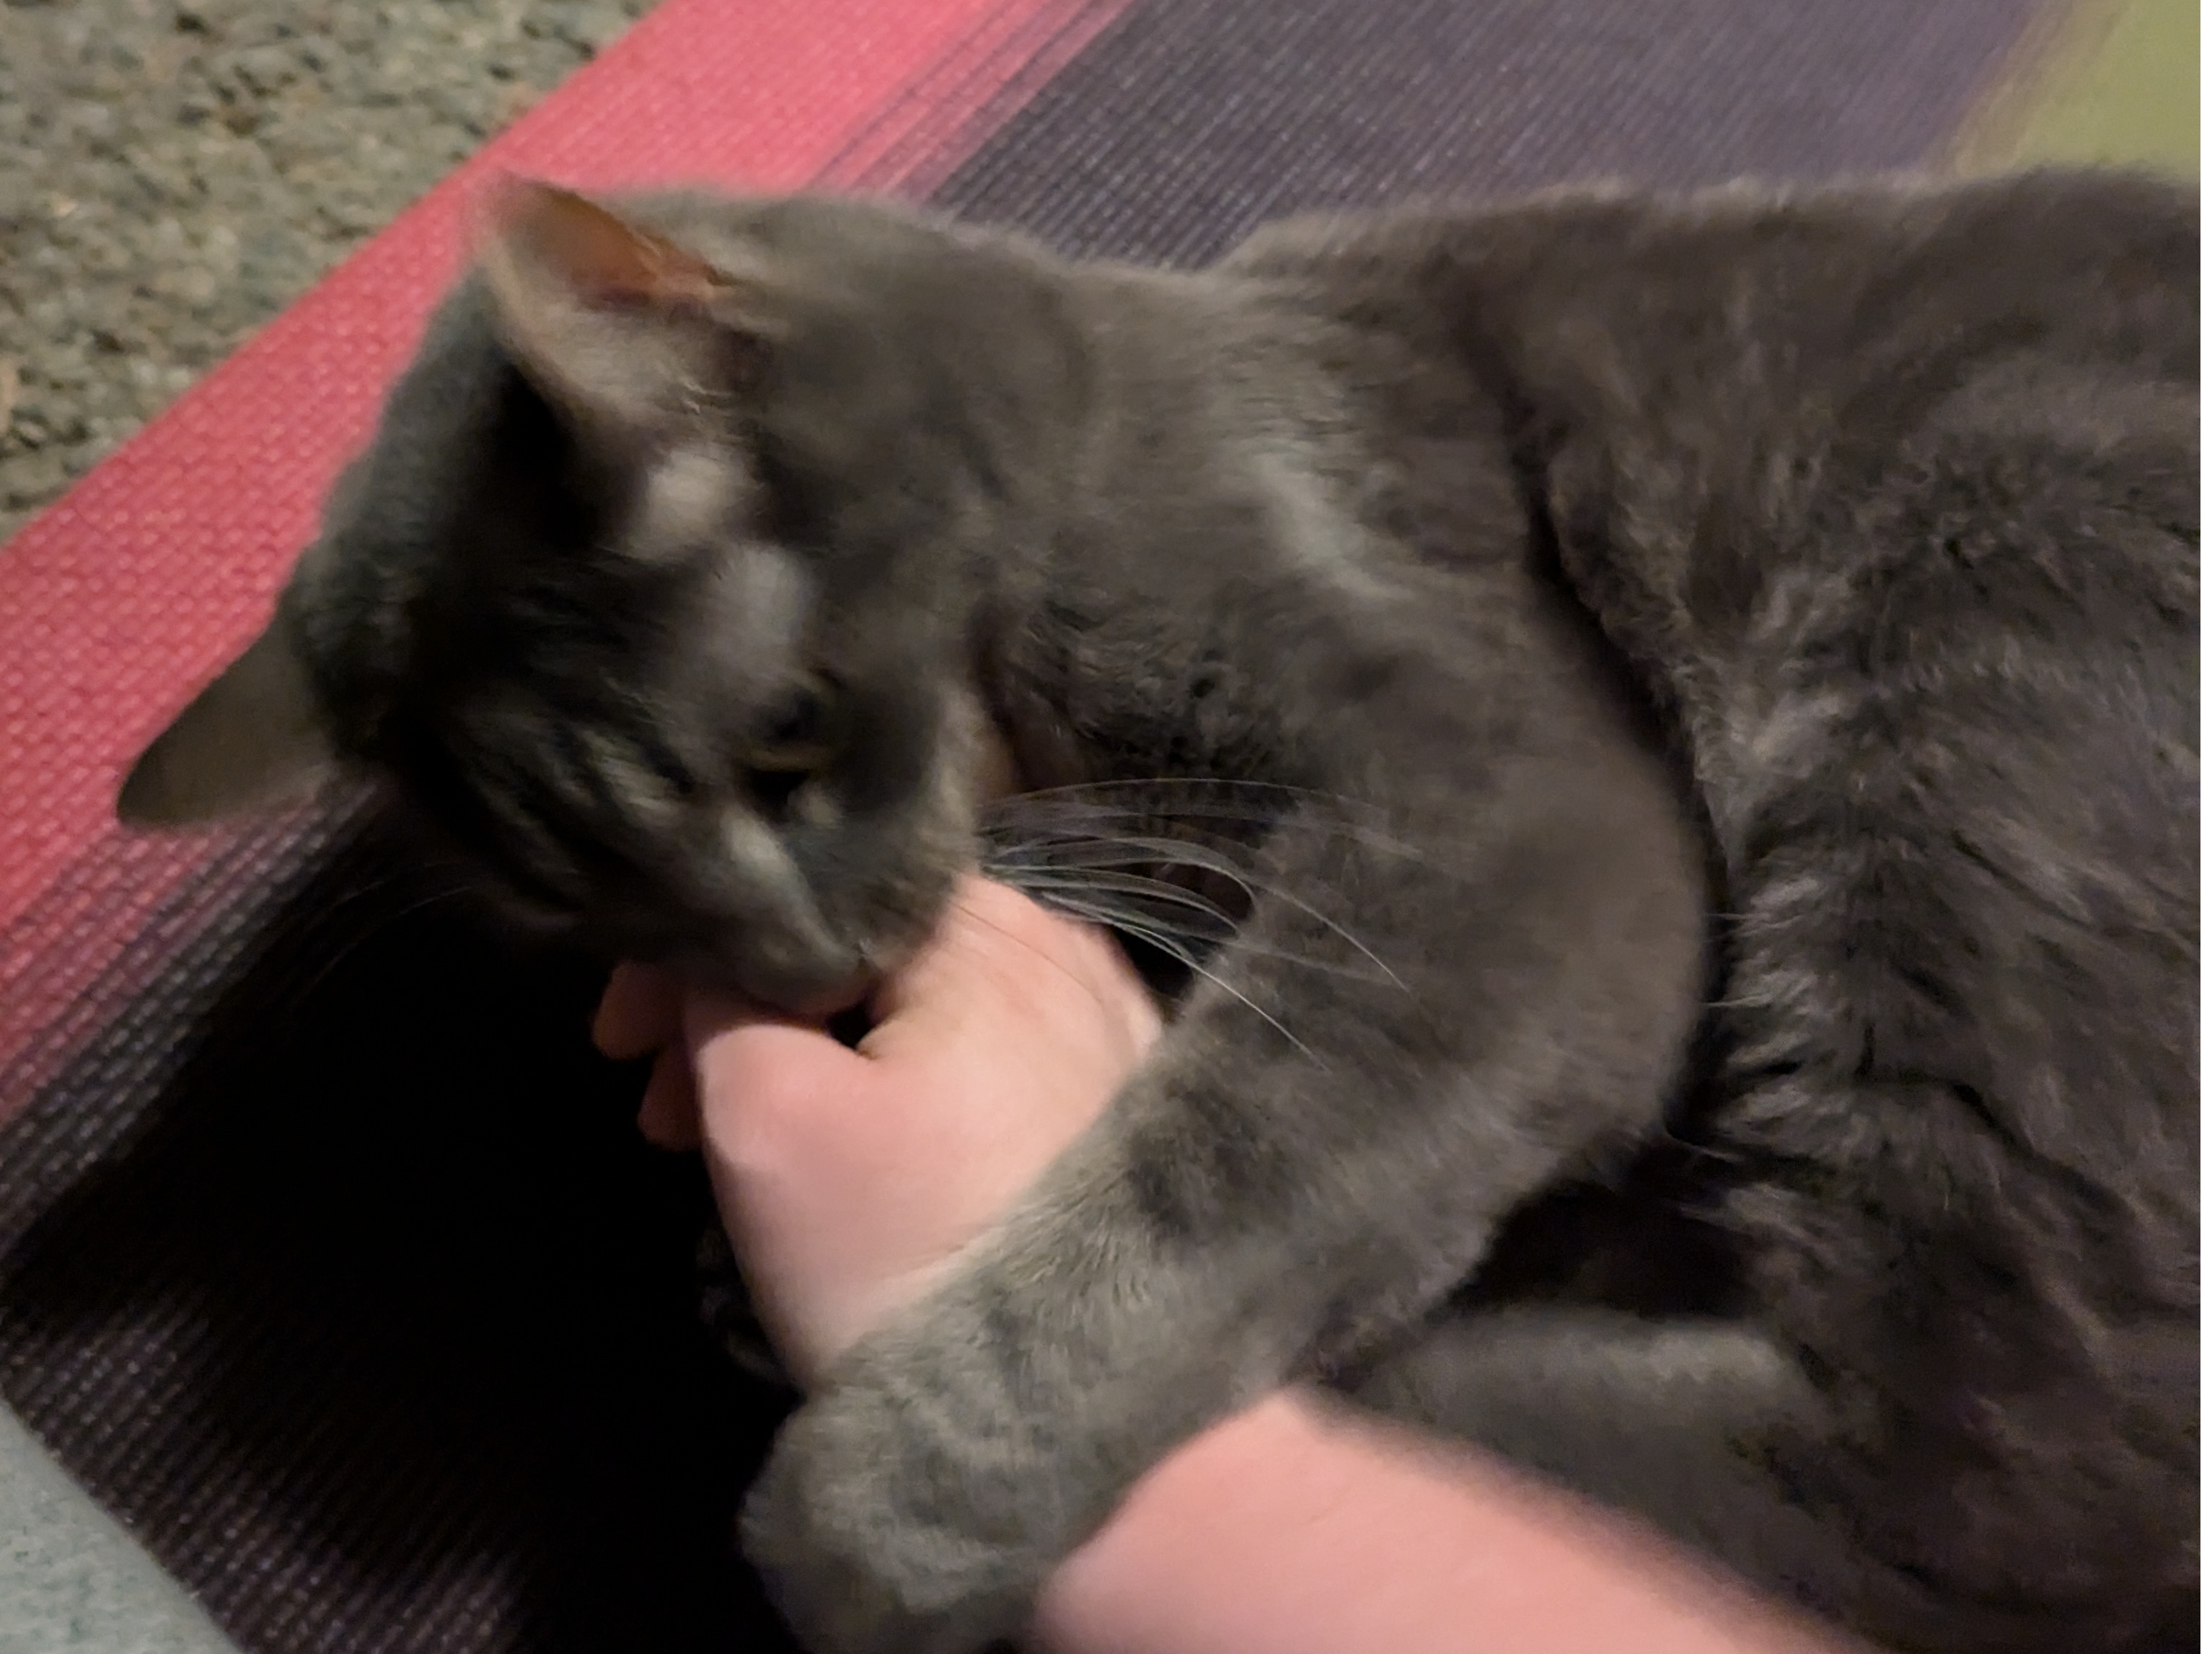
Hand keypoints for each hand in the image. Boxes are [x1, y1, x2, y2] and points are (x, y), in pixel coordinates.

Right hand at [593, 874, 1160, 1385]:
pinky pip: (965, 1059)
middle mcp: (1060, 943)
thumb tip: (706, 949)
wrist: (1090, 1429)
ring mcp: (1097, 1023)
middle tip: (658, 1115)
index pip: (799, 895)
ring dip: (803, 1061)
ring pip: (903, 1009)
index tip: (618, 1045)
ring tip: (729, 1152)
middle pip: (852, 950)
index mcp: (984, 922)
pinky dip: (884, 1091)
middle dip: (737, 1019)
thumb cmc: (909, 1259)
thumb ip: (714, 1000)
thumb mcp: (767, 1118)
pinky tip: (841, 1159)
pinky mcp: (1108, 1103)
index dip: (688, 958)